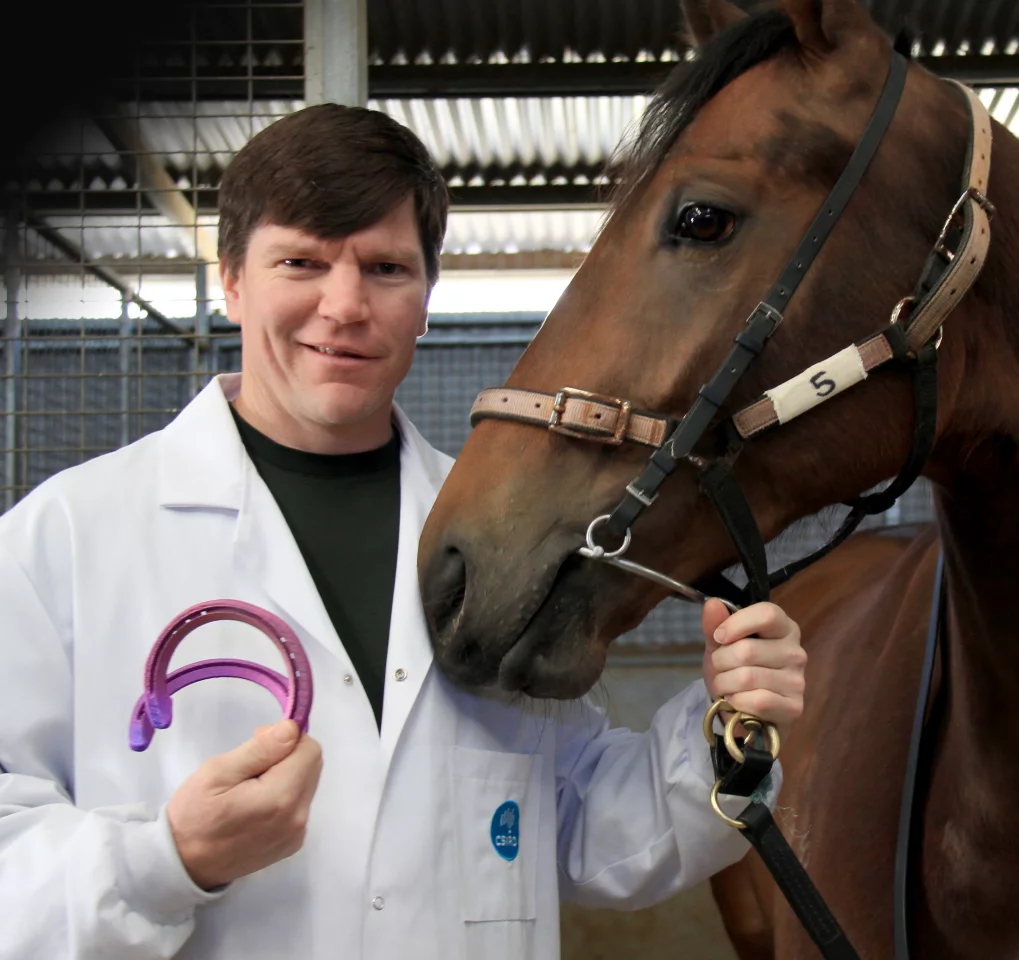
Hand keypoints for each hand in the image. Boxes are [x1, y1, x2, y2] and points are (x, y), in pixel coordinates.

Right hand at [166, 719, 322, 890]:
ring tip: (250, 785)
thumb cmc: (194, 816)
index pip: (310, 750)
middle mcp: (298, 818)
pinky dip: (284, 795)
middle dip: (287, 754)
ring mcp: (297, 834)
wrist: (184, 866)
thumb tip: (292, 729)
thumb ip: (260, 748)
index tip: (258, 741)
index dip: (286, 737)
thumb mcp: (217, 772)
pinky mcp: (292, 843)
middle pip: (312, 765)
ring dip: (286, 774)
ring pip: (307, 783)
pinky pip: (299, 804)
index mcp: (282, 798)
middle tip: (251, 763)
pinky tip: (256, 804)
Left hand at [701, 599, 806, 743]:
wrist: (743, 711)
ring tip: (725, 687)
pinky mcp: (794, 708)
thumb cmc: (735, 670)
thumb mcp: (720, 645)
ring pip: (746, 677)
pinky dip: (737, 702)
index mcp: (784, 628)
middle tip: (720, 670)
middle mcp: (796, 652)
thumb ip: (715, 624)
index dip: (736, 623)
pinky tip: (737, 702)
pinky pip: (757, 701)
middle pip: (747, 650)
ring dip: (724, 684)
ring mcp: (798, 681)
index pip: (767, 614)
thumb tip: (712, 603)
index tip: (719, 636)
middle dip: (720, 662)